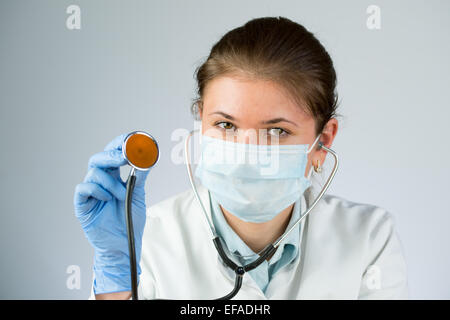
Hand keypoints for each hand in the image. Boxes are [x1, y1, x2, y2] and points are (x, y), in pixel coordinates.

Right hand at [73, 134, 149, 293]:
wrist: (125, 244)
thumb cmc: (130, 220)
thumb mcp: (138, 194)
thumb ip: (140, 176)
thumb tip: (148, 157)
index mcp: (113, 177)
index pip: (112, 154)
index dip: (118, 144)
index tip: (129, 138)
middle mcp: (100, 182)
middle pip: (98, 159)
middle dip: (111, 155)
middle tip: (124, 157)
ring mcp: (90, 193)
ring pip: (93, 173)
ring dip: (111, 182)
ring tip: (122, 196)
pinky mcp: (83, 205)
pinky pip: (83, 188)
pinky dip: (97, 190)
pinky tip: (107, 199)